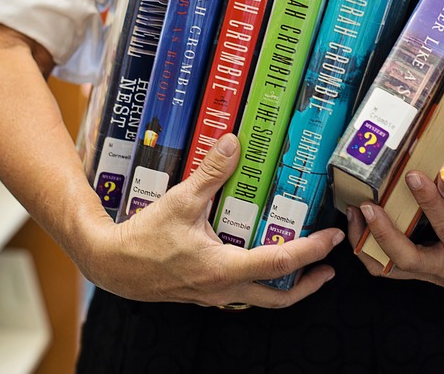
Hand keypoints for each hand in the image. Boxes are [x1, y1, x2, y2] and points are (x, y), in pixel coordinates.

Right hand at [72, 134, 344, 307]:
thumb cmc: (143, 238)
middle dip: (309, 283)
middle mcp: (223, 289)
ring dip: (286, 287)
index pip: (280, 263)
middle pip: (279, 297)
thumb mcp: (180, 200)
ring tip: (304, 268)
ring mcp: (214, 295)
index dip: (311, 250)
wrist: (112, 266)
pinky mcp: (204, 294)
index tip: (331, 238)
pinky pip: (241, 295)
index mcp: (224, 267)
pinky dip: (260, 283)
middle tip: (330, 266)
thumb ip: (211, 172)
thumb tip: (233, 143)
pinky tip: (260, 265)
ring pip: (261, 300)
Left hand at [346, 161, 443, 316]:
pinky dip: (369, 250)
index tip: (414, 178)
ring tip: (351, 210)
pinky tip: (359, 225)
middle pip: (404, 258)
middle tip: (365, 204)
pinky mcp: (423, 272)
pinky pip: (388, 268)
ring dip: (365, 242)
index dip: (431, 204)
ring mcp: (432, 272)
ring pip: (388, 267)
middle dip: (382, 232)